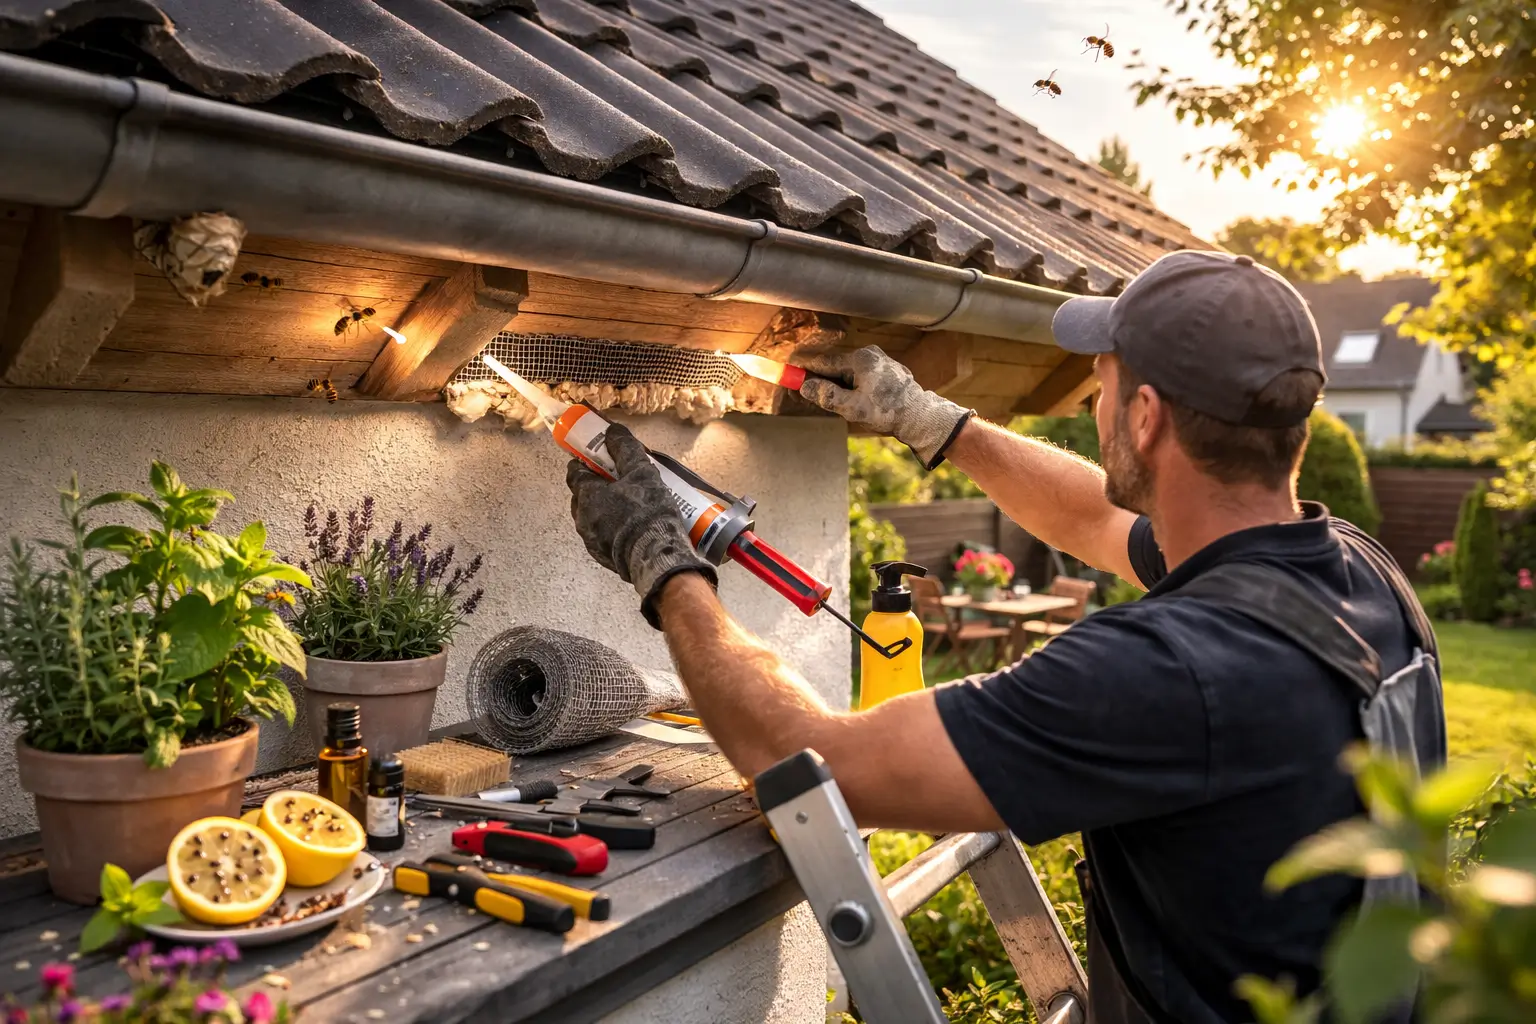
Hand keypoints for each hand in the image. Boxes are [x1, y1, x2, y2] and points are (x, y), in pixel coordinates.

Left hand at [566, 423, 717, 627]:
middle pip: (582, 495)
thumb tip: (613, 430)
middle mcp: (583, 518)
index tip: (595, 457)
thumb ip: (625, 448)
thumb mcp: (641, 472)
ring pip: (591, 517)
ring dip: (603, 508)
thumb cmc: (648, 513)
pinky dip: (610, 528)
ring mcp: (590, 540)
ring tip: (626, 504)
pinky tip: (629, 526)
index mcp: (587, 495)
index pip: (574, 472)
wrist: (656, 557)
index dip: (584, 462)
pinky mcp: (602, 556)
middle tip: (617, 479)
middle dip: (595, 486)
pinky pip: (602, 536)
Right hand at [798, 346, 971, 468]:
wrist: (921, 416)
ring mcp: (880, 361)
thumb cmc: (888, 412)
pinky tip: (858, 402)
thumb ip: (827, 396)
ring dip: (841, 386)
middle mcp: (870, 354)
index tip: (788, 374)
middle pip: (836, 367)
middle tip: (810, 396)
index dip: (804, 371)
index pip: (823, 363)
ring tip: (845, 406)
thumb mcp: (852, 408)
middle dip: (824, 381)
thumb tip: (805, 387)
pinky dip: (854, 386)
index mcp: (860, 359)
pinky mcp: (887, 370)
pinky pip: (862, 376)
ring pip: (849, 373)